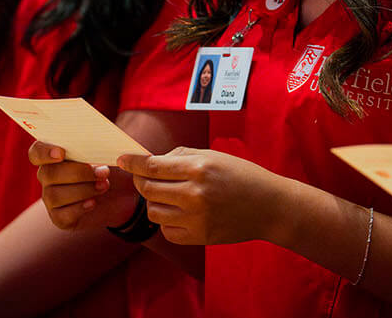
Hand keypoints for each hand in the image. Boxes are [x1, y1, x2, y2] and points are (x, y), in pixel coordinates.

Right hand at [28, 142, 137, 229]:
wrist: (122, 193)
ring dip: (83, 190)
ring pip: (54, 195)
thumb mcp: (106, 152)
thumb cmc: (109, 165)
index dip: (44, 152)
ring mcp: (51, 198)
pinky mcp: (60, 218)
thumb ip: (96, 144)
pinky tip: (93, 203)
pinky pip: (62, 215)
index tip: (62, 153)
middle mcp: (47, 176)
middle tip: (103, 172)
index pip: (36, 152)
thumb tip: (97, 141)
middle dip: (78, 172)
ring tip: (105, 185)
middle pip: (48, 174)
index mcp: (53, 156)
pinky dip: (79, 208)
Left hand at [119, 148, 291, 245]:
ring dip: (155, 202)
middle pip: (147, 189)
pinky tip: (181, 213)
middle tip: (145, 178)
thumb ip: (180, 156)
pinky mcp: (199, 237)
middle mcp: (195, 194)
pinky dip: (167, 221)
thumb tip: (149, 161)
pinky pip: (167, 230)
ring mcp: (196, 218)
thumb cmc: (242, 175)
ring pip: (153, 211)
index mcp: (199, 168)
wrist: (269, 206)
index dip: (132, 162)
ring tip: (170, 196)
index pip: (152, 166)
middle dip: (141, 181)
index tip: (122, 159)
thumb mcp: (214, 155)